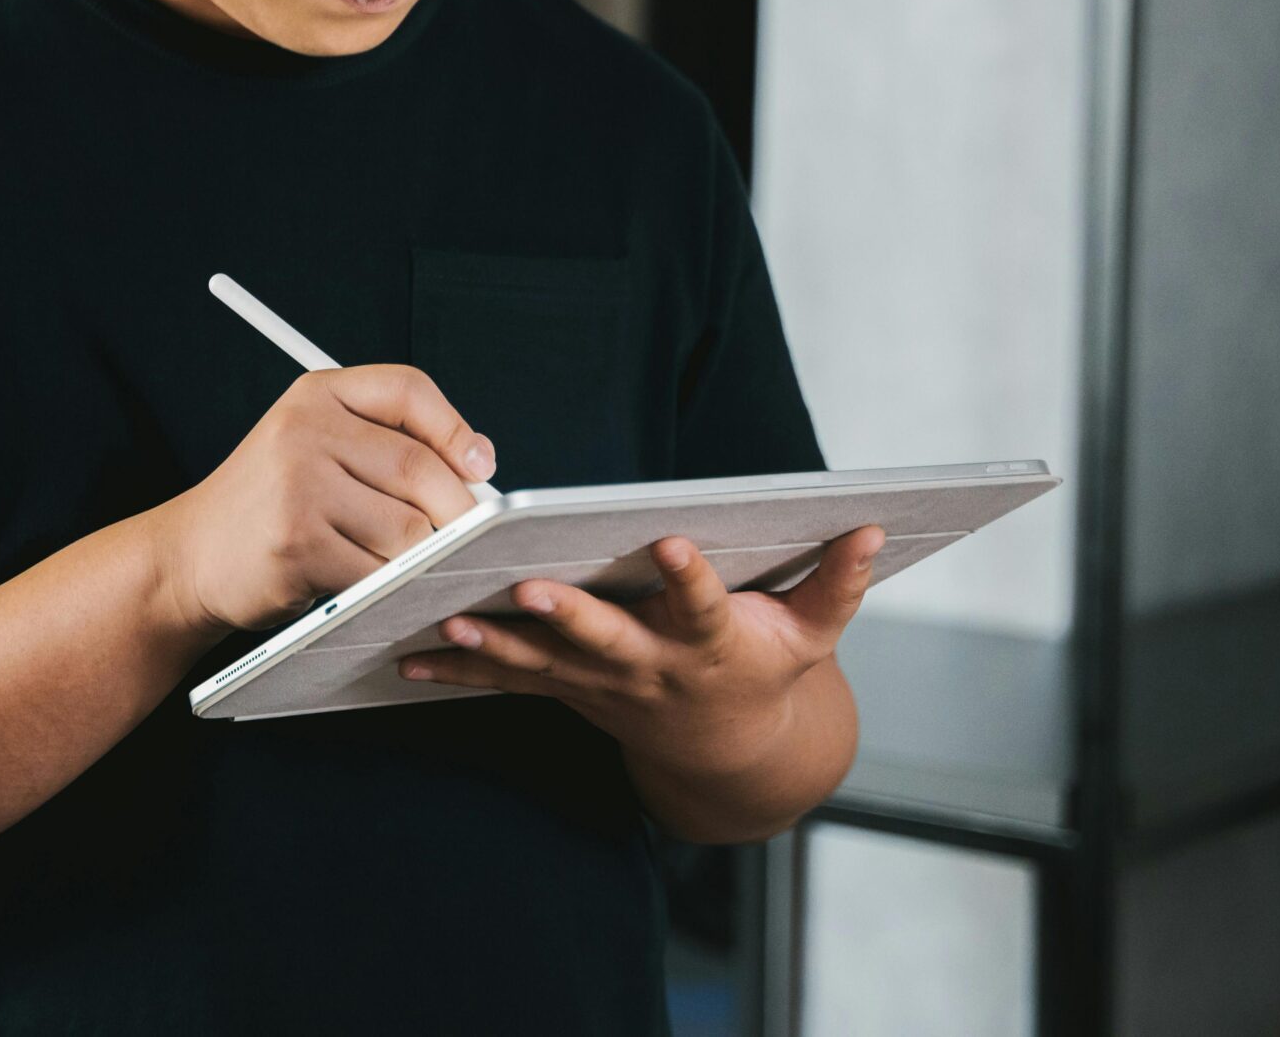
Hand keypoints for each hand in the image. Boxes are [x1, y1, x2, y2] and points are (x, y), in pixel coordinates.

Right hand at [148, 365, 495, 635]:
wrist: (190, 555)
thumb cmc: (270, 505)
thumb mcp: (314, 445)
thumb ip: (385, 443)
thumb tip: (478, 465)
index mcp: (316, 395)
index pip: (407, 389)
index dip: (455, 427)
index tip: (480, 465)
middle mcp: (304, 431)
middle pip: (418, 467)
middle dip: (457, 510)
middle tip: (469, 537)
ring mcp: (297, 488)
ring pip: (407, 529)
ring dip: (420, 557)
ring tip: (404, 565)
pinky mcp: (296, 546)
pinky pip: (377, 573)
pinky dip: (389, 588)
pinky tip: (373, 587)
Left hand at [398, 525, 884, 774]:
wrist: (726, 753)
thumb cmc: (765, 671)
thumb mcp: (812, 634)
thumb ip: (839, 581)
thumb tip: (873, 526)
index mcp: (710, 644)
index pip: (702, 604)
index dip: (687, 576)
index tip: (668, 539)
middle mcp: (650, 667)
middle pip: (607, 639)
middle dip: (568, 616)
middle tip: (531, 587)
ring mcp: (601, 685)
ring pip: (543, 664)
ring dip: (494, 646)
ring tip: (449, 621)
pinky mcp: (566, 690)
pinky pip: (507, 682)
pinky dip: (458, 672)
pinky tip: (405, 659)